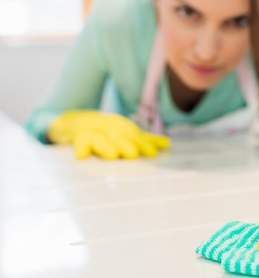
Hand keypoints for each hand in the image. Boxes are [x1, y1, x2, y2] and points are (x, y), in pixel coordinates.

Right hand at [48, 110, 169, 159]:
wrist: (73, 121)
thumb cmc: (103, 130)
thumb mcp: (123, 132)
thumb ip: (143, 140)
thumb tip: (166, 144)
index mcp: (119, 125)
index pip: (133, 134)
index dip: (143, 143)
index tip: (152, 153)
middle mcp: (106, 125)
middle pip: (116, 135)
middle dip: (125, 143)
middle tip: (133, 154)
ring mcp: (89, 130)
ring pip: (97, 138)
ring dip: (104, 145)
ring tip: (112, 155)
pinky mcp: (75, 136)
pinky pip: (77, 142)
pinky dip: (79, 148)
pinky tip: (82, 156)